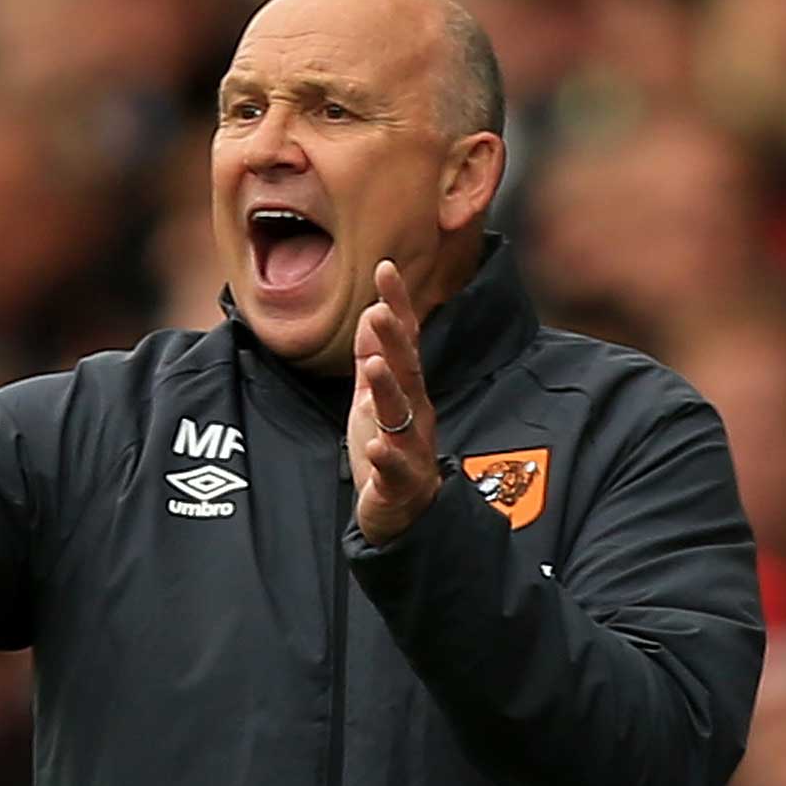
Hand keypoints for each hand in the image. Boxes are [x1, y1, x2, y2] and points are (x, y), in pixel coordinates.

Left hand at [349, 259, 440, 544]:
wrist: (403, 516)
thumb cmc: (390, 454)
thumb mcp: (373, 400)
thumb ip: (372, 359)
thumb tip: (370, 313)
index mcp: (407, 391)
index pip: (404, 340)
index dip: (397, 305)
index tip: (386, 268)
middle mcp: (415, 413)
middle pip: (407, 370)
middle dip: (394, 339)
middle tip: (380, 308)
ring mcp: (410, 447)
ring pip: (402, 415)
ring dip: (389, 389)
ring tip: (375, 366)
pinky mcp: (400, 481)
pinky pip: (395, 467)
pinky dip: (388, 455)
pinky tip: (377, 444)